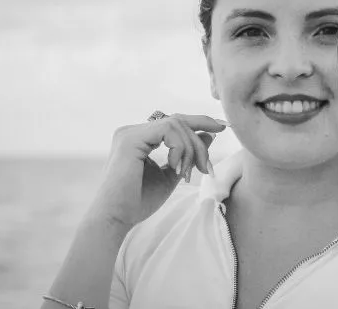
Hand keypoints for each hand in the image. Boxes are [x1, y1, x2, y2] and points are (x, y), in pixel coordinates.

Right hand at [87, 114, 227, 227]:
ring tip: (187, 174)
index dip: (199, 122)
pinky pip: (168, 129)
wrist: (116, 219)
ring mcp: (130, 132)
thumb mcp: (171, 175)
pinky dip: (179, 148)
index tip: (221, 128)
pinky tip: (175, 168)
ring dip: (191, 149)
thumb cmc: (139, 202)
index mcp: (140, 138)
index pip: (174, 122)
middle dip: (199, 140)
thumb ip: (188, 155)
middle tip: (207, 166)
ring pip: (176, 124)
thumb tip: (209, 135)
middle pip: (178, 120)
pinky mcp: (131, 138)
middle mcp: (133, 131)